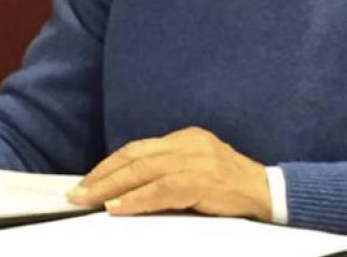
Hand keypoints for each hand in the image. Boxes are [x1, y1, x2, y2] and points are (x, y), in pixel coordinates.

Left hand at [66, 126, 270, 218]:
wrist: (269, 192)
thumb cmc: (231, 188)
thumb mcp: (197, 171)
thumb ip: (168, 173)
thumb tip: (127, 188)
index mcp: (184, 138)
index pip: (137, 149)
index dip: (108, 165)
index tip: (86, 181)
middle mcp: (187, 143)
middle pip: (134, 157)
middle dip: (102, 176)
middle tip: (77, 192)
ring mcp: (196, 160)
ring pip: (143, 171)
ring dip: (111, 188)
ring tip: (89, 200)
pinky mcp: (203, 181)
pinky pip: (161, 190)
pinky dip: (136, 200)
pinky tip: (118, 208)